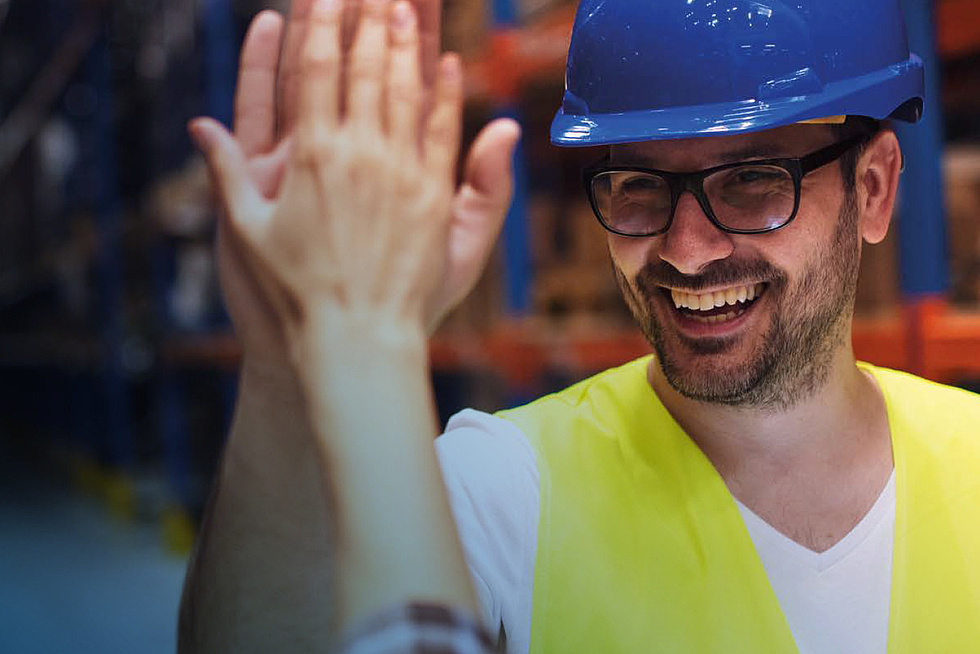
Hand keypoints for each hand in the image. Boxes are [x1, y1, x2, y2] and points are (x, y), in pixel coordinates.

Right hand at [193, 0, 469, 368]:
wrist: (355, 338)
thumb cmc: (291, 293)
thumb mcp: (243, 231)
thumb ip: (226, 171)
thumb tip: (199, 124)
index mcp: (310, 155)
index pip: (316, 72)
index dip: (321, 27)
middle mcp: (359, 153)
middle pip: (366, 70)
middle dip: (369, 21)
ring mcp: (401, 173)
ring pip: (407, 93)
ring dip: (408, 46)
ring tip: (409, 8)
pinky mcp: (434, 197)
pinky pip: (441, 134)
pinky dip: (446, 97)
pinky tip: (450, 69)